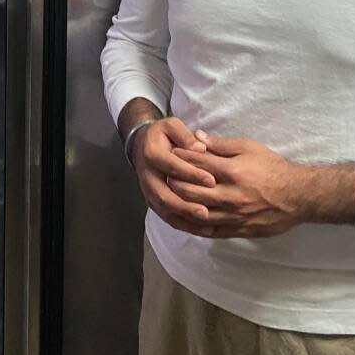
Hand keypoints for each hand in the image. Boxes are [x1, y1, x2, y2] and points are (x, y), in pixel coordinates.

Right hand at [131, 117, 218, 235]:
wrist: (142, 145)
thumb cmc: (163, 135)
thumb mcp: (172, 126)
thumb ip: (186, 135)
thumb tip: (200, 148)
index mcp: (152, 153)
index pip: (172, 166)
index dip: (192, 174)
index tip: (212, 181)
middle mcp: (147, 175)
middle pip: (164, 195)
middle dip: (186, 205)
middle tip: (206, 212)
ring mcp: (148, 191)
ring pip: (165, 210)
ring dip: (185, 219)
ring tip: (206, 225)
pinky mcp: (153, 201)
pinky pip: (166, 216)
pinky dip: (183, 224)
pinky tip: (201, 228)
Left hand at [171, 132, 304, 238]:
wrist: (298, 196)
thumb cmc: (274, 168)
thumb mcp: (250, 148)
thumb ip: (221, 144)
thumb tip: (197, 137)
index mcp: (232, 171)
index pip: (197, 164)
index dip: (181, 157)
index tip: (170, 153)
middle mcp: (230, 195)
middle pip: (190, 190)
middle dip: (174, 182)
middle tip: (165, 175)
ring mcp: (233, 215)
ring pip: (196, 213)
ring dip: (179, 205)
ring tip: (169, 197)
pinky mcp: (237, 230)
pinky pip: (209, 230)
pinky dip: (193, 225)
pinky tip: (184, 219)